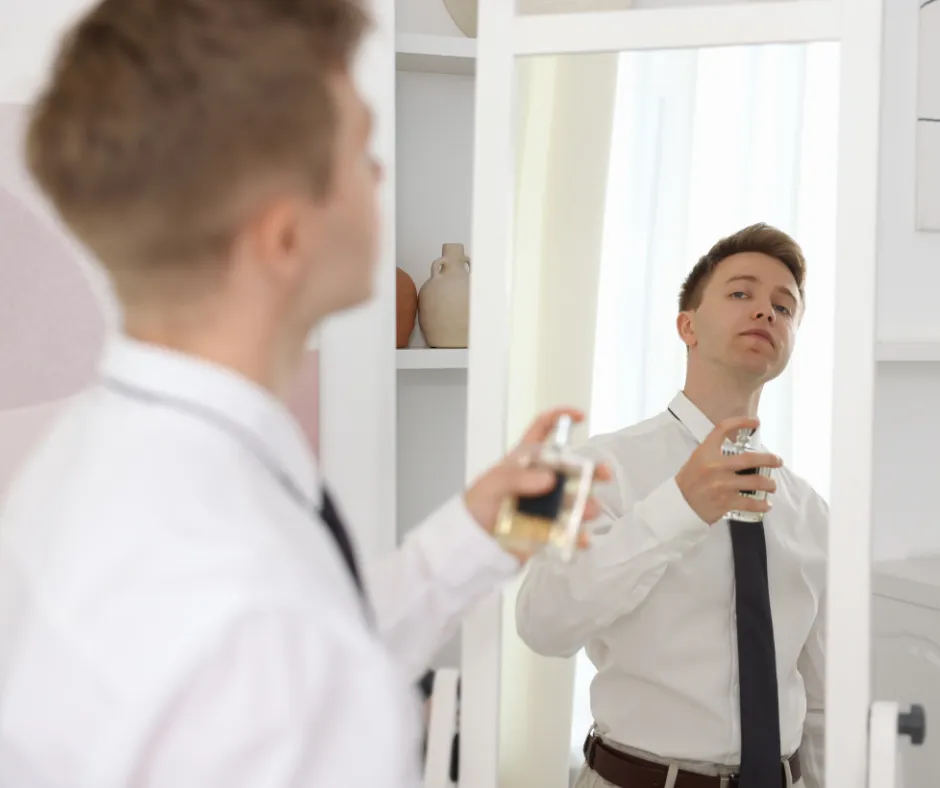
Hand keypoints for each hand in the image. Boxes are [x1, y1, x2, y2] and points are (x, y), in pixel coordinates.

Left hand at [463, 407, 610, 561]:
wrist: (468, 544)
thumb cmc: (475, 506)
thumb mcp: (492, 485)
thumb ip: (518, 479)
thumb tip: (550, 479)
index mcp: (525, 460)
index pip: (542, 429)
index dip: (559, 417)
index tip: (579, 416)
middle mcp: (540, 481)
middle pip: (571, 469)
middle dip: (592, 469)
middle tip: (604, 474)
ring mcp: (546, 506)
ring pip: (575, 502)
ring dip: (587, 504)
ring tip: (588, 511)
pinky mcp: (547, 531)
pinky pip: (569, 532)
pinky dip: (578, 536)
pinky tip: (580, 538)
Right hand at [674, 417, 781, 525]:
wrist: (679, 505)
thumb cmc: (689, 482)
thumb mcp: (697, 460)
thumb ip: (714, 453)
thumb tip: (738, 451)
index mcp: (706, 453)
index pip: (723, 429)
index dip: (741, 422)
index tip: (755, 422)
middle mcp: (714, 466)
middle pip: (750, 459)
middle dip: (769, 459)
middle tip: (778, 461)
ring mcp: (721, 485)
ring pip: (756, 482)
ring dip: (769, 484)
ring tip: (772, 485)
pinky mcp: (725, 502)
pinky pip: (751, 502)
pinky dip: (763, 504)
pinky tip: (766, 504)